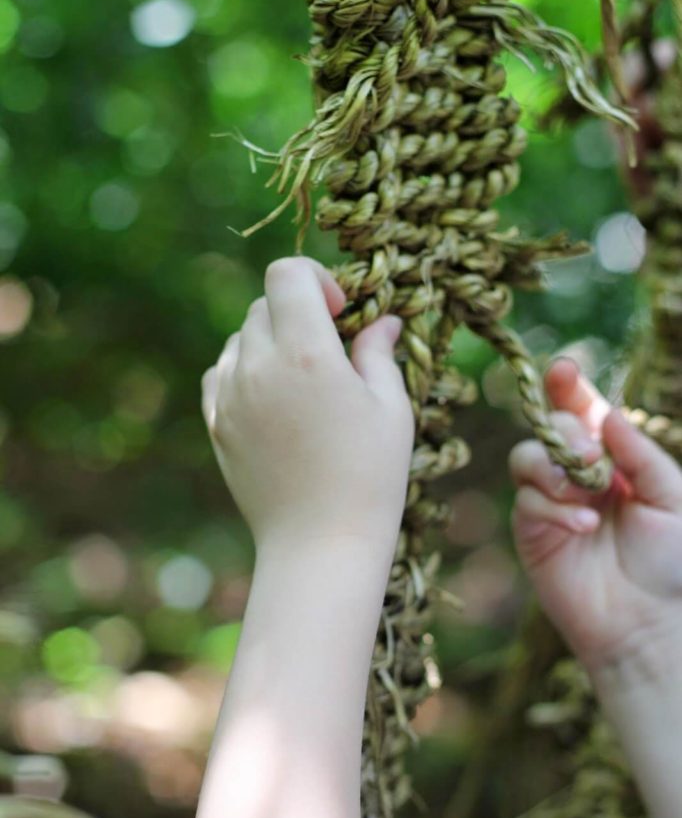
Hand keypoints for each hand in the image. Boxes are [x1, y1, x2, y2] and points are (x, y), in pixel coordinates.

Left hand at [201, 256, 414, 552]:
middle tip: (330, 350)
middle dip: (298, 313)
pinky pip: (222, 373)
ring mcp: (230, 395)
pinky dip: (245, 370)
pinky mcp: (216, 423)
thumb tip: (381, 321)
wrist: (319, 543)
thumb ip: (378, 353)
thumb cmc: (369, 477)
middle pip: (264, 305)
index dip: (315, 280)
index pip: (286, 274)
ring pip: (241, 338)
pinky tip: (274, 399)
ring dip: (271, 341)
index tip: (340, 312)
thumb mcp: (390, 409)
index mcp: (306, 352)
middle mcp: (258, 366)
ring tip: (304, 380)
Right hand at [509, 358, 681, 671]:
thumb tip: (605, 413)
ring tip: (589, 494)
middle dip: (567, 433)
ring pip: (526, 458)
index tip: (564, 370)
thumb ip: (640, 453)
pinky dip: (555, 508)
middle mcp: (577, 474)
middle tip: (594, 459)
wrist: (651, 621)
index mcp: (613, 459)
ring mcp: (550, 502)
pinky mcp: (532, 533)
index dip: (568, 386)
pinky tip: (585, 528)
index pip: (583, 411)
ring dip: (555, 468)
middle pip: (549, 426)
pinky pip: (528, 502)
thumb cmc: (672, 561)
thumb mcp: (672, 497)